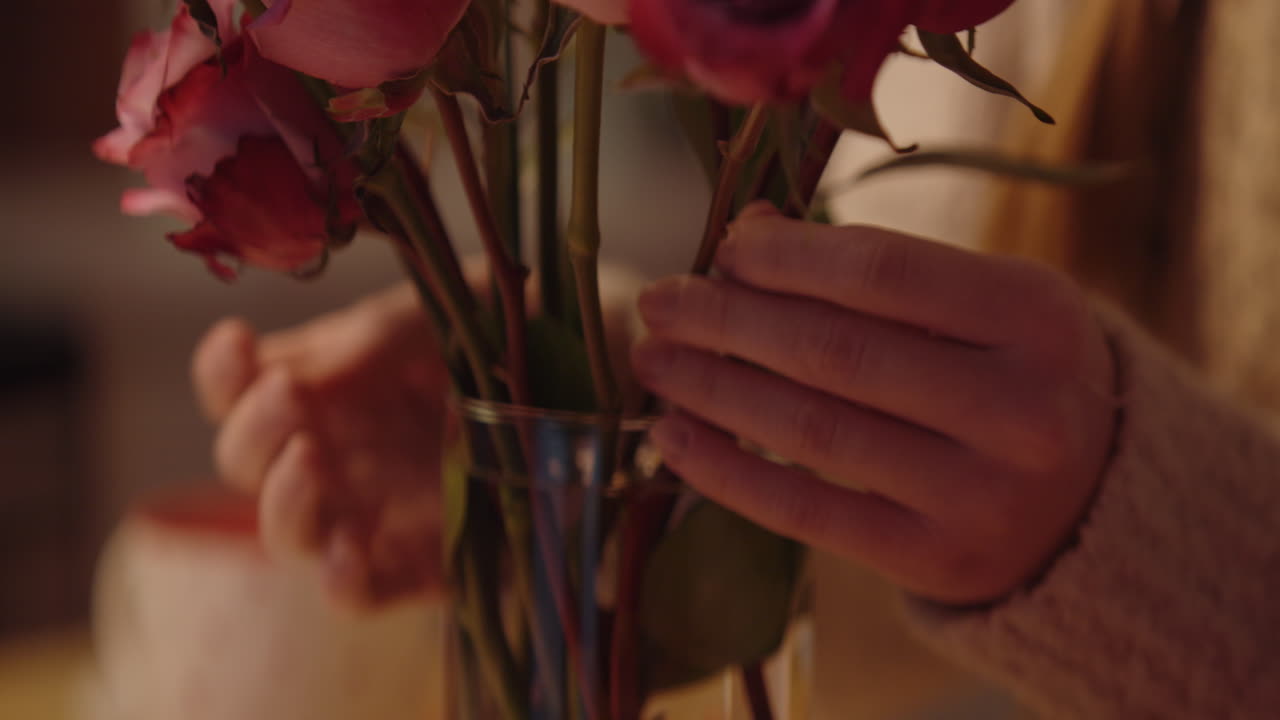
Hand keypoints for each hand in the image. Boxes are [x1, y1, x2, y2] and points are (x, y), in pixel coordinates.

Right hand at [192, 266, 648, 608]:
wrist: (625, 360)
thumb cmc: (533, 321)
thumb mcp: (453, 307)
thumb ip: (375, 337)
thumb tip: (293, 372)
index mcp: (341, 379)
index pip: (247, 388)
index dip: (223, 374)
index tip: (238, 342)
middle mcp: (350, 446)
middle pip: (250, 464)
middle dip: (252, 433)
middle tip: (290, 399)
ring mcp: (385, 506)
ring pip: (292, 535)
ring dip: (281, 502)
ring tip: (310, 460)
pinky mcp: (432, 561)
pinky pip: (363, 592)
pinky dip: (342, 581)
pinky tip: (349, 554)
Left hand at [631, 203, 1117, 604]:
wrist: (1090, 504)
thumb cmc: (1012, 375)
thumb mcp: (980, 304)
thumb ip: (876, 268)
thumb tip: (747, 235)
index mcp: (1037, 313)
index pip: (880, 270)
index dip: (783, 258)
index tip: (720, 250)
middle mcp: (1021, 407)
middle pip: (836, 351)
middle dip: (727, 321)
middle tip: (657, 303)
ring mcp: (982, 494)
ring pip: (813, 430)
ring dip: (713, 389)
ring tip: (654, 362)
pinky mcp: (937, 561)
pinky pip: (806, 512)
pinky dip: (727, 472)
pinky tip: (673, 438)